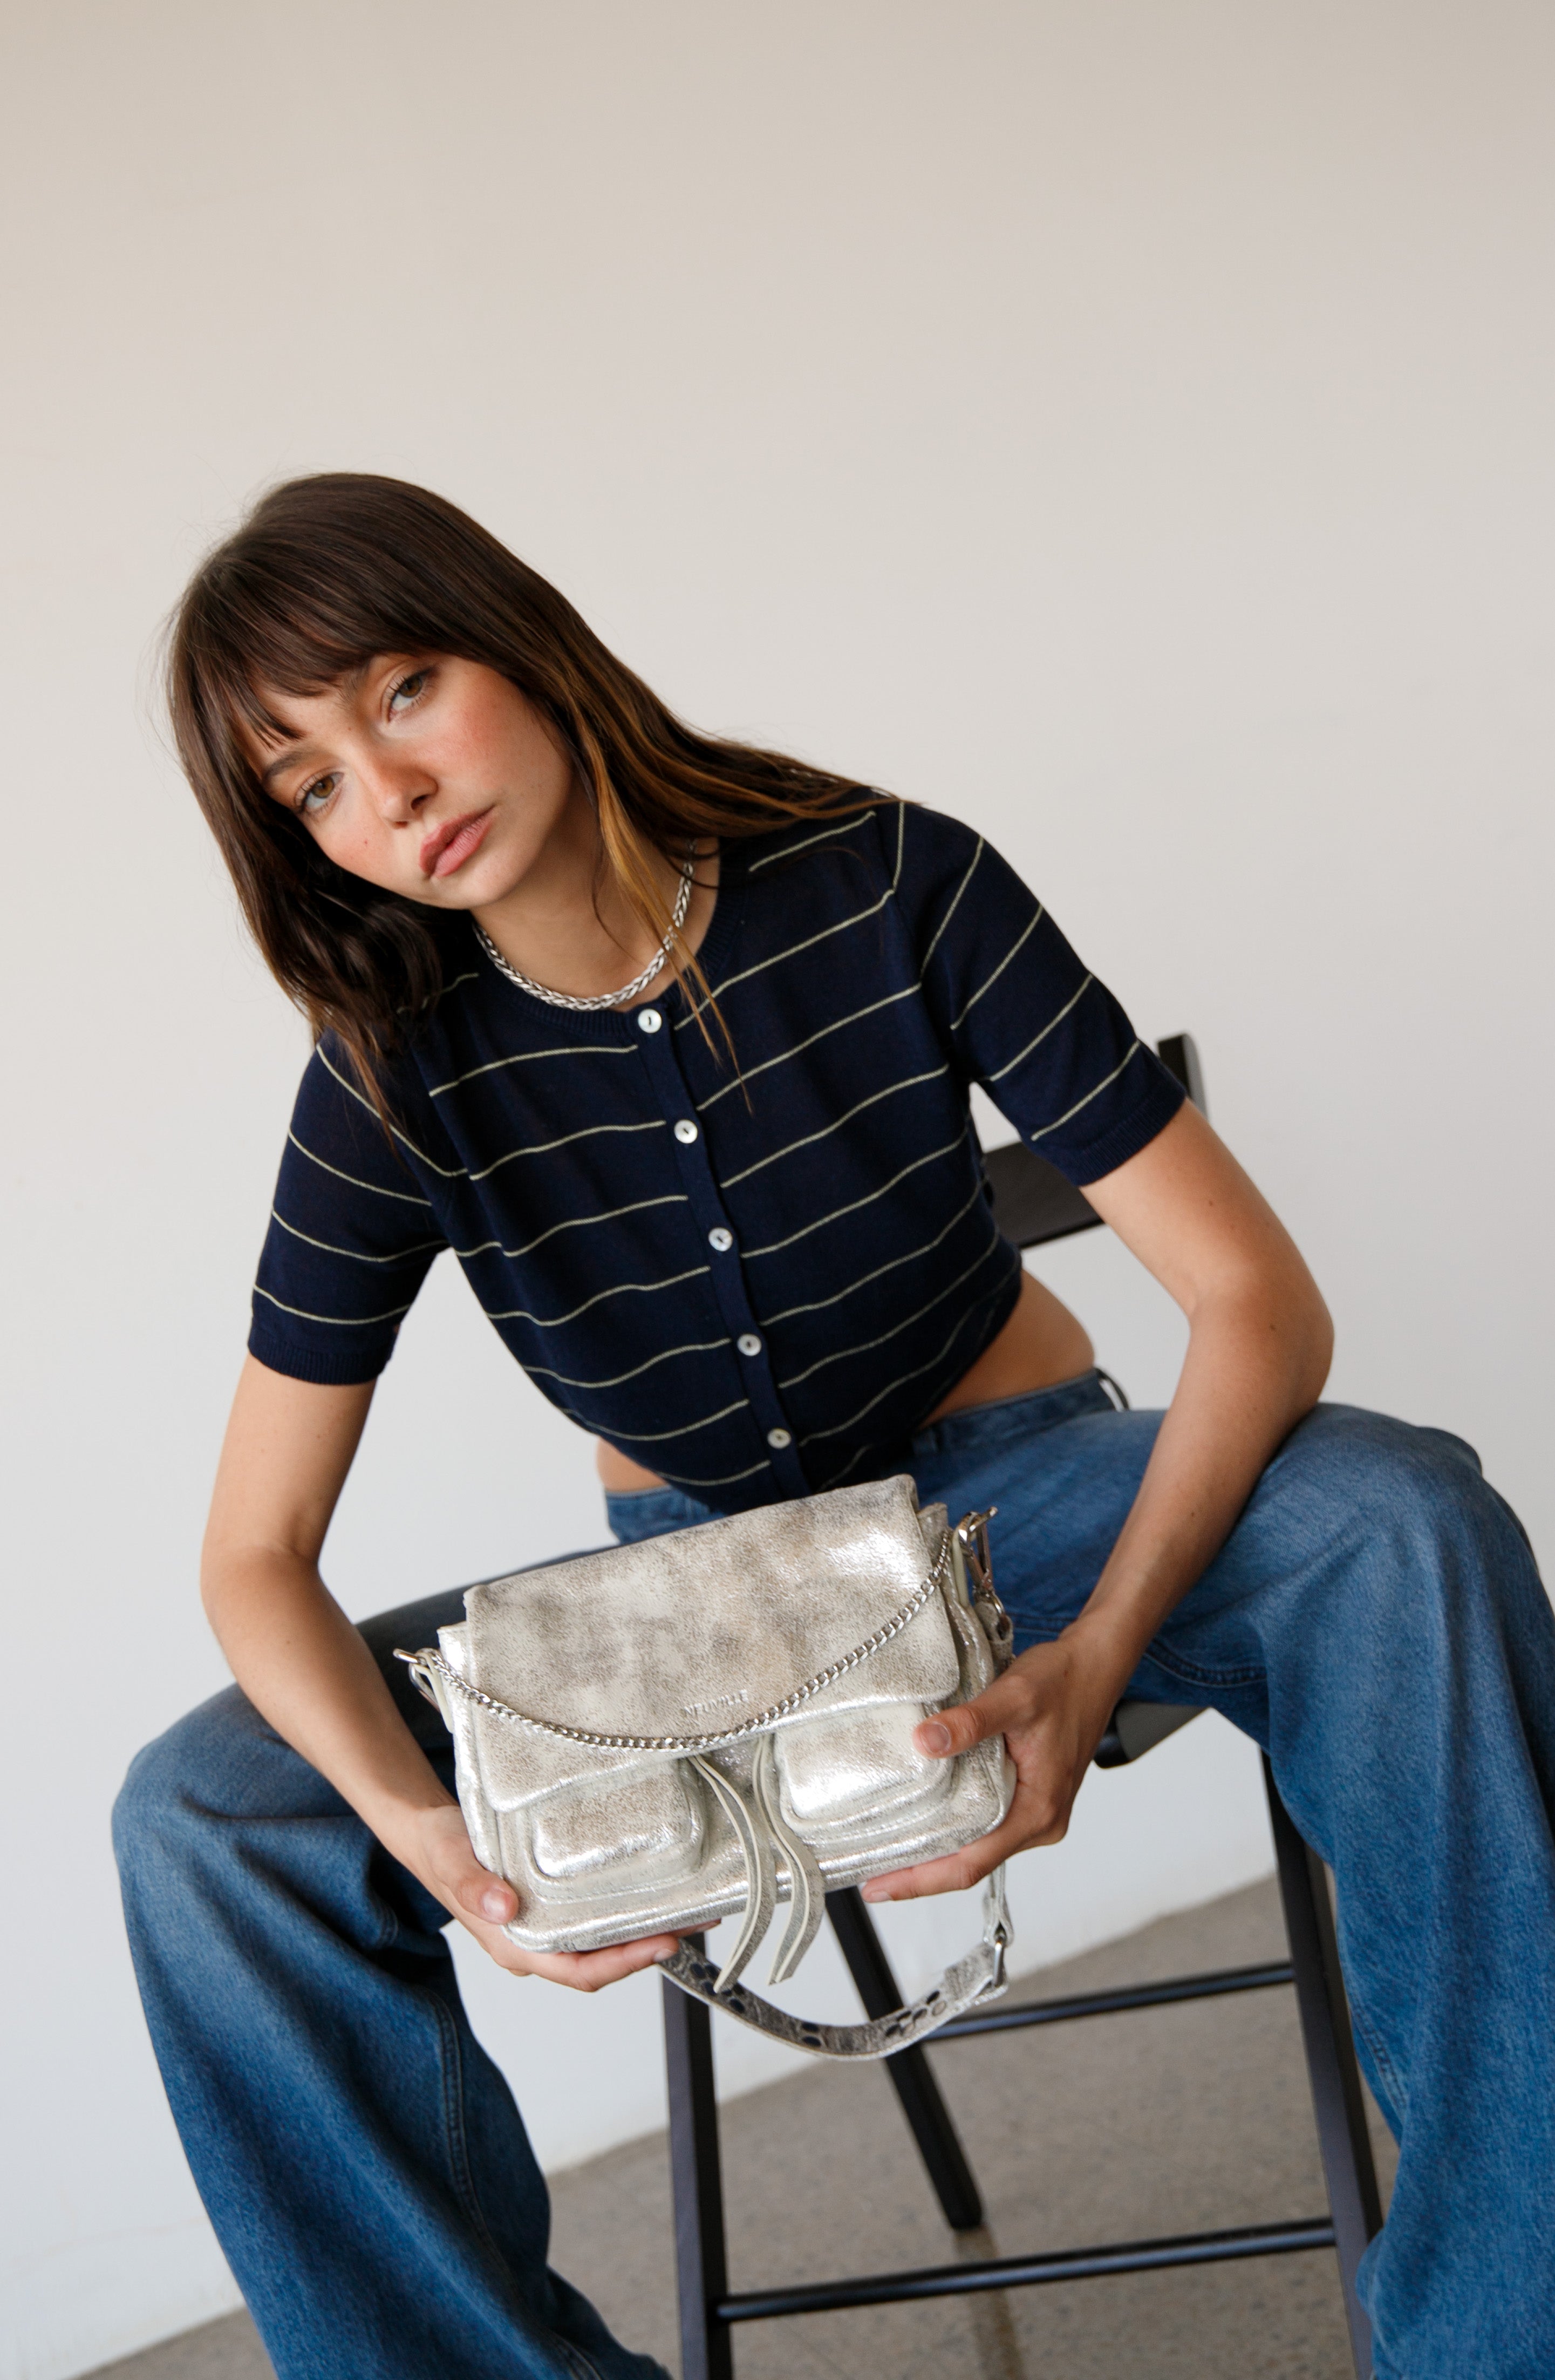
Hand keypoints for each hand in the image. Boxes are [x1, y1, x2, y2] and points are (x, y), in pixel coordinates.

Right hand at [406, 1803, 684, 1990]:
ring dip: (642, 1931)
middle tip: (691, 1922)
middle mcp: (534, 1943)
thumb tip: (505, 1905)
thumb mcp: (451, 1859)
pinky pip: (594, 1919)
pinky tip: (648, 1892)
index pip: (578, 1971)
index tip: (662, 1944)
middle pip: (601, 1961)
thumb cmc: (439, 1848)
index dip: (623, 1964)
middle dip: (647, 1948)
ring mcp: (543, 1927)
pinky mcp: (550, 1906)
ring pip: (601, 1942)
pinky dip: (624, 1911)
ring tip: (686, 1910)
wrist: (428, 1833)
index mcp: (514, 1945)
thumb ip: (473, 1884)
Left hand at [861, 1621, 1130, 1903]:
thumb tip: (925, 1743)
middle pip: (972, 1862)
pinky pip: (988, 1824)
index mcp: (1039, 1811)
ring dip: (937, 1851)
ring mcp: (1037, 1812)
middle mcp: (1041, 1821)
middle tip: (872, 1875)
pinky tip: (927, 1820)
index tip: (880, 1887)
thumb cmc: (1064, 1682)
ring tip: (890, 1851)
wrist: (1094, 1666)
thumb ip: (970, 1722)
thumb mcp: (1014, 1696)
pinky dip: (956, 1828)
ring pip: (979, 1845)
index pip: (972, 1863)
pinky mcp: (1031, 1797)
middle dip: (921, 1873)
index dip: (922, 1880)